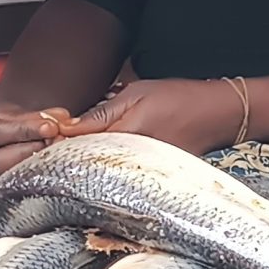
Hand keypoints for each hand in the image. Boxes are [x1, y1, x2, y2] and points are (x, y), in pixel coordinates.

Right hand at [0, 102, 67, 191]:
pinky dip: (31, 180)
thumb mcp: (3, 113)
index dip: (23, 131)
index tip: (49, 127)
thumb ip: (29, 117)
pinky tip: (47, 168)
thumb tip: (58, 119)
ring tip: (53, 152)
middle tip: (54, 140)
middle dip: (28, 152)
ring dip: (33, 168)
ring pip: (3, 182)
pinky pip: (9, 194)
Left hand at [61, 78, 244, 154]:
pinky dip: (112, 164)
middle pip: (91, 163)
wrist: (219, 114)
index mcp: (125, 136)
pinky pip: (123, 172)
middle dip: (72, 155)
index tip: (49, 138)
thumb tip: (66, 127)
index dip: (60, 144)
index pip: (80, 146)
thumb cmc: (179, 98)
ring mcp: (144, 171)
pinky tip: (109, 155)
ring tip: (81, 150)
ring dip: (91, 161)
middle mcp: (133, 160)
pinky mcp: (153, 175)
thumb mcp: (138, 93)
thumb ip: (102, 113)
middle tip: (58, 145)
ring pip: (106, 169)